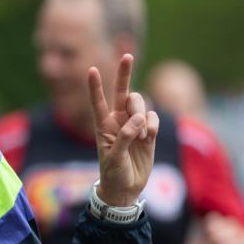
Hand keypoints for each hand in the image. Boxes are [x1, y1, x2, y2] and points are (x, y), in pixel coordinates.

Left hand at [88, 54, 159, 206]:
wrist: (126, 188)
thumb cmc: (114, 174)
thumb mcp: (114, 159)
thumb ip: (124, 138)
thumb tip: (139, 119)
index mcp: (102, 126)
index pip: (97, 102)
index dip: (95, 86)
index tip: (90, 69)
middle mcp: (117, 121)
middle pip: (122, 91)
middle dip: (124, 73)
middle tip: (127, 55)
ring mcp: (133, 124)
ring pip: (140, 104)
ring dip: (143, 113)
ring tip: (142, 134)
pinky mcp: (148, 131)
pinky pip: (153, 117)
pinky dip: (153, 124)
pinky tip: (148, 137)